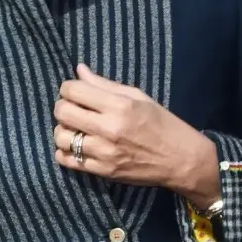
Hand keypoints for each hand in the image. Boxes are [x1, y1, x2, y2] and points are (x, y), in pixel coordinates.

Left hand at [53, 64, 221, 208]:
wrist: (180, 160)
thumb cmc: (162, 123)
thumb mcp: (139, 97)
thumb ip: (105, 84)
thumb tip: (79, 69)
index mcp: (119, 105)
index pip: (73, 90)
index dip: (68, 87)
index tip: (74, 90)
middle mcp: (108, 128)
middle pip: (63, 112)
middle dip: (62, 106)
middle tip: (72, 107)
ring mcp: (104, 153)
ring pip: (61, 137)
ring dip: (63, 130)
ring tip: (74, 128)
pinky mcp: (102, 172)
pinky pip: (68, 161)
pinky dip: (65, 152)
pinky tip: (76, 146)